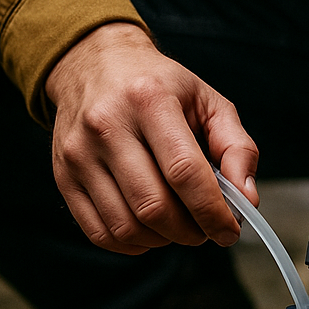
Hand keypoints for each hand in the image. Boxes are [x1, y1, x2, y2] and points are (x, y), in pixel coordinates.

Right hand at [47, 22, 257, 254]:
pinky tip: (150, 231)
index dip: (212, 212)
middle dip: (190, 232)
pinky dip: (132, 244)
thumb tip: (246, 199)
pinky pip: (99, 232)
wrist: (92, 64)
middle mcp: (106, 124)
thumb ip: (237, 147)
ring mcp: (78, 153)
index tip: (229, 232)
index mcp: (149, 99)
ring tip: (179, 227)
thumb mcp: (208, 101)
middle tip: (205, 230)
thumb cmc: (159, 86)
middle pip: (153, 205)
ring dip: (163, 240)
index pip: (184, 172)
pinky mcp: (62, 176)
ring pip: (126, 225)